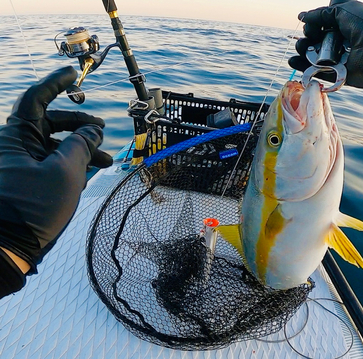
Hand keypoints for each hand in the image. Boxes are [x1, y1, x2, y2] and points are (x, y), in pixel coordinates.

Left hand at [0, 66, 112, 273]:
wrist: (7, 248)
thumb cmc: (32, 207)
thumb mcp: (65, 172)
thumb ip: (82, 145)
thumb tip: (93, 130)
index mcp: (16, 137)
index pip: (36, 99)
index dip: (56, 83)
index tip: (73, 73)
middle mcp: (17, 146)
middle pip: (52, 124)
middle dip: (81, 126)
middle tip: (103, 131)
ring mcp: (22, 165)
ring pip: (55, 146)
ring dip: (81, 150)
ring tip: (106, 161)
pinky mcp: (28, 182)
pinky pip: (52, 164)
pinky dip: (72, 166)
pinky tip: (89, 174)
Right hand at [289, 0, 362, 92]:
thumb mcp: (343, 10)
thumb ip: (320, 14)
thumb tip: (302, 16)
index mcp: (344, 25)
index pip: (321, 25)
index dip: (312, 25)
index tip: (311, 26)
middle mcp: (341, 41)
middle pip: (316, 41)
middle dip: (306, 38)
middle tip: (307, 39)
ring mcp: (339, 59)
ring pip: (314, 56)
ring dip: (303, 51)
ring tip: (301, 49)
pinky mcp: (337, 74)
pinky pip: (317, 71)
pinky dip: (303, 67)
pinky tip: (294, 61)